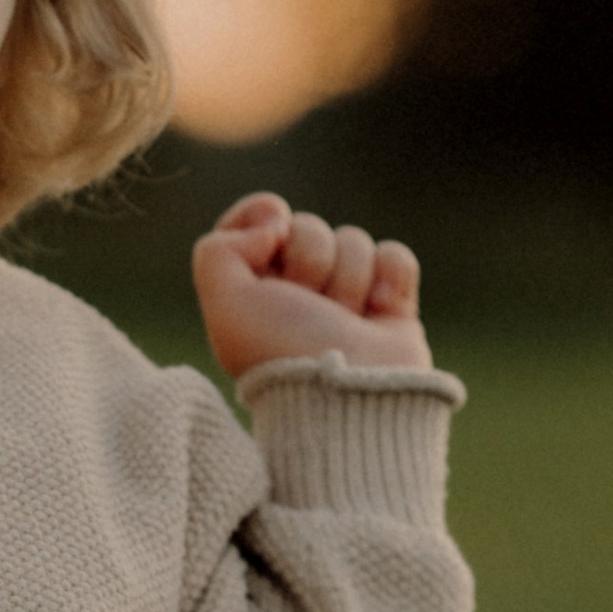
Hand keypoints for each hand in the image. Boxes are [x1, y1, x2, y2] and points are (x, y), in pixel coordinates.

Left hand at [191, 193, 431, 384]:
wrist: (350, 396)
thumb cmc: (283, 353)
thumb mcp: (225, 304)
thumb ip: (218, 249)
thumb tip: (271, 224)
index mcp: (253, 291)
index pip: (256, 222)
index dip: (262, 215)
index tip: (272, 230)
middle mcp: (297, 294)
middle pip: (307, 227)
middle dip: (310, 259)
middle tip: (308, 304)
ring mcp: (345, 299)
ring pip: (352, 240)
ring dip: (349, 278)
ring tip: (344, 321)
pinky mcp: (390, 305)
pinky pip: (394, 256)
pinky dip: (390, 279)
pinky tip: (379, 312)